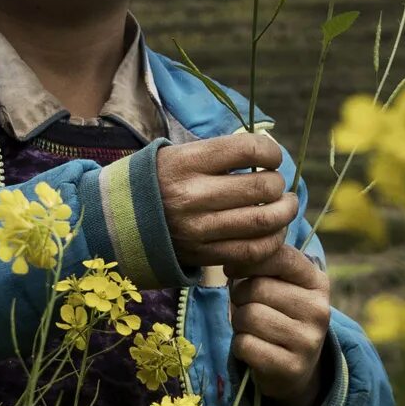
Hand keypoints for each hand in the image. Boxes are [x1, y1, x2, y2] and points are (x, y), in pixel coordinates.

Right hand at [158, 132, 298, 274]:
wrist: (120, 222)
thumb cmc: (160, 181)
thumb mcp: (179, 154)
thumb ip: (220, 153)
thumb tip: (266, 152)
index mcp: (187, 163)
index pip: (247, 150)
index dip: (271, 152)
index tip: (272, 157)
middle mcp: (193, 196)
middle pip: (261, 188)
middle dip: (279, 184)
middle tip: (278, 185)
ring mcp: (199, 229)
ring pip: (263, 222)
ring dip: (284, 213)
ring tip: (285, 206)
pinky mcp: (204, 255)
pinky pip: (252, 251)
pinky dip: (272, 241)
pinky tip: (273, 232)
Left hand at [228, 242, 332, 405]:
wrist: (297, 368)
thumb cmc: (281, 317)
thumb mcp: (284, 288)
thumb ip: (265, 269)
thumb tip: (232, 265)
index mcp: (318, 283)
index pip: (282, 257)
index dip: (248, 261)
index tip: (232, 270)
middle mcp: (318, 310)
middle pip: (257, 288)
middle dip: (239, 297)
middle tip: (246, 308)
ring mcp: (307, 341)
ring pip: (248, 316)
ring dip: (238, 323)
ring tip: (251, 329)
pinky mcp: (291, 367)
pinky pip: (245, 345)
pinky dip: (239, 346)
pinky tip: (253, 348)